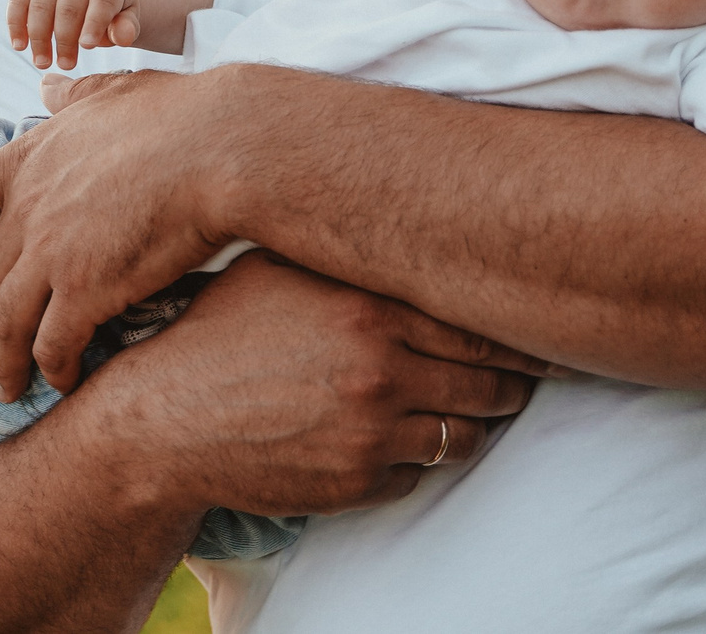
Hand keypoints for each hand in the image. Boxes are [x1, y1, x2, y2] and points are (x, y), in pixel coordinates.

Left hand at [0, 70, 248, 399]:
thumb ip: (73, 95)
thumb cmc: (177, 114)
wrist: (219, 146)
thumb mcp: (111, 91)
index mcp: (25, 161)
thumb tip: (49, 80)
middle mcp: (27, 209)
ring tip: (12, 389)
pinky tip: (64, 383)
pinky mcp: (87, 286)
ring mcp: (52, 250)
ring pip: (6, 323)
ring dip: (6, 363)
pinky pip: (55, 344)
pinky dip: (53, 369)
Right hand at [7, 0, 141, 69]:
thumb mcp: (128, 16)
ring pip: (40, 4)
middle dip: (65, 39)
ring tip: (43, 62)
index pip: (102, 0)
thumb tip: (123, 37)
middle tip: (66, 65)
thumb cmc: (115, 8)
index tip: (87, 46)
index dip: (94, 23)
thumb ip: (127, 27)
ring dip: (38, 36)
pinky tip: (19, 45)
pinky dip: (15, 23)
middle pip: (68, 6)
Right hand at [74, 253, 542, 519]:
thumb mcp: (279, 270)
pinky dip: (420, 459)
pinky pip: (421, 474)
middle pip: (491, 381)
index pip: (478, 322)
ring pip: (466, 434)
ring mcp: (374, 431)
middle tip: (525, 374)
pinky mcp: (359, 481)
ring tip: (473, 408)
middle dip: (514, 381)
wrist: (163, 419)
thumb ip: (347, 255)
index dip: (518, 332)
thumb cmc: (218, 334)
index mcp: (369, 306)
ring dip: (474, 423)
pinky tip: (402, 438)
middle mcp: (381, 368)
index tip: (542, 328)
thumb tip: (410, 224)